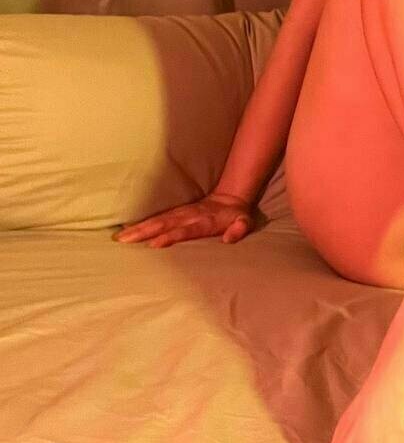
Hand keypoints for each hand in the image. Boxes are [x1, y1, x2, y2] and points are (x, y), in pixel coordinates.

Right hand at [112, 191, 255, 247]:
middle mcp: (189, 215)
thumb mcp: (244, 222)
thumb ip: (239, 229)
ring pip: (157, 220)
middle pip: (164, 224)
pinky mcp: (175, 213)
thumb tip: (229, 238)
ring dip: (138, 228)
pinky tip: (127, 232)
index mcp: (204, 220)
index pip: (185, 230)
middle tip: (124, 241)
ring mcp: (180, 213)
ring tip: (119, 238)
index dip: (171, 236)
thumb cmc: (236, 216)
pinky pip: (156, 219)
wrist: (230, 197)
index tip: (154, 245)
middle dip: (144, 232)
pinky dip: (141, 225)